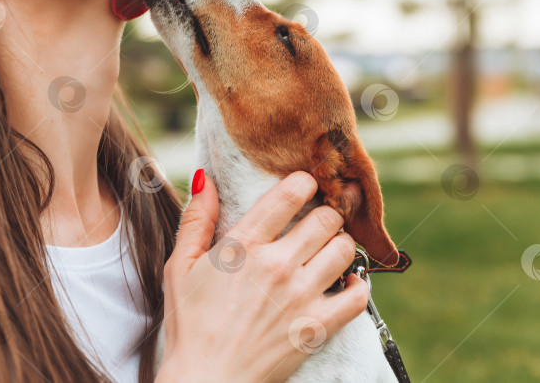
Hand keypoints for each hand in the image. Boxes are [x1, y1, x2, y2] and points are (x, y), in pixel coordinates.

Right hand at [156, 171, 369, 382]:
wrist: (205, 381)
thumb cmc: (189, 323)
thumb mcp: (180, 266)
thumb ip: (196, 218)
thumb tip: (204, 177)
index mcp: (243, 246)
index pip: (290, 193)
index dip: (304, 182)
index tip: (304, 185)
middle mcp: (277, 266)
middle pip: (326, 218)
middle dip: (325, 213)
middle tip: (318, 220)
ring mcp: (300, 297)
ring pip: (344, 249)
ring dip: (340, 244)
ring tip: (328, 250)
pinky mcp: (316, 327)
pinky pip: (358, 296)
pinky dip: (359, 285)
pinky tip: (346, 282)